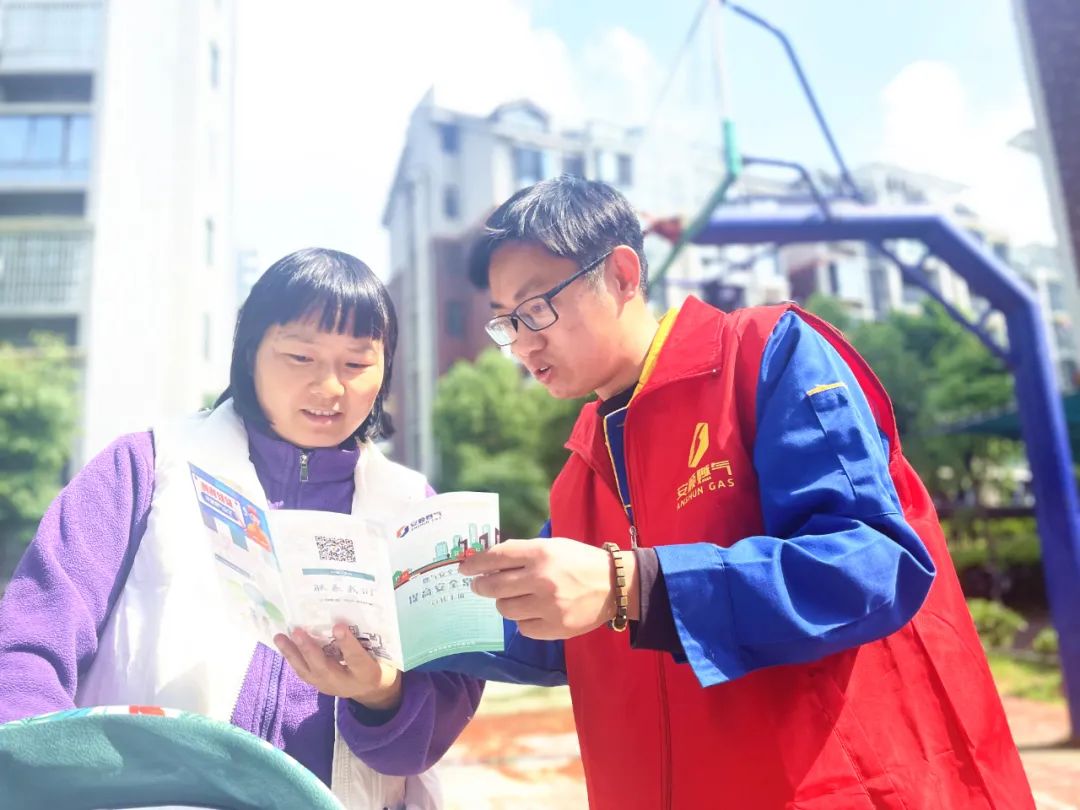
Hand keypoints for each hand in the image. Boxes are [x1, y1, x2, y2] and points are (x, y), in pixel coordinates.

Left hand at [274, 624, 401, 710]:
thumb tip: (354, 613)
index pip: (356, 659)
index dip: (347, 643)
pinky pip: (303, 672)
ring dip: (292, 654)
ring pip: (308, 672)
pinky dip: (292, 658)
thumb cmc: (380, 664)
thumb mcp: (383, 654)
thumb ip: (370, 640)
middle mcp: (345, 683)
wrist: (374, 692)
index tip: (338, 626)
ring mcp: (329, 687)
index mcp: (366, 674)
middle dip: (309, 650)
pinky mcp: (319, 685)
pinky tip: (283, 644)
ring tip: (279, 637)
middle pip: (324, 668)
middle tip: (298, 632)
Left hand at [458, 537, 638, 639]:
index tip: (464, 569)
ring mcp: (548, 606)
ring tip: (515, 598)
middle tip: (479, 586)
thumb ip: (522, 553)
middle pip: (494, 586)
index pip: (496, 557)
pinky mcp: (555, 628)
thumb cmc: (578, 561)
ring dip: (505, 603)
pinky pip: (523, 627)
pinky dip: (523, 620)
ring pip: (505, 609)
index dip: (475, 564)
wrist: (613, 584)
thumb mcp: (552, 546)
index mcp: (541, 553)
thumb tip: (486, 562)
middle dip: (481, 586)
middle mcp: (542, 579)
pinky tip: (533, 611)